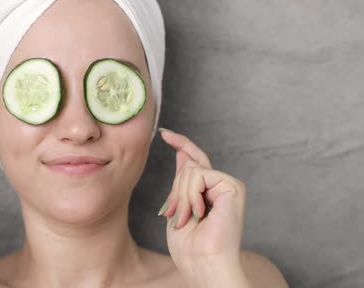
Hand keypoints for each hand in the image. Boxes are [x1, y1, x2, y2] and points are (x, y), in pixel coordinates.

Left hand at [156, 129, 246, 281]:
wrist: (203, 264)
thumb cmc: (190, 247)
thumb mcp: (178, 207)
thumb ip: (182, 182)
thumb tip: (182, 154)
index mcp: (208, 191)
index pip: (194, 159)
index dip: (180, 144)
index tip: (164, 133)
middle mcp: (220, 185)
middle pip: (188, 165)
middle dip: (175, 191)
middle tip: (177, 217)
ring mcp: (228, 185)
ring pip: (190, 169)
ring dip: (182, 197)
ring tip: (188, 219)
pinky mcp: (233, 187)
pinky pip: (199, 175)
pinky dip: (191, 195)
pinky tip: (199, 212)